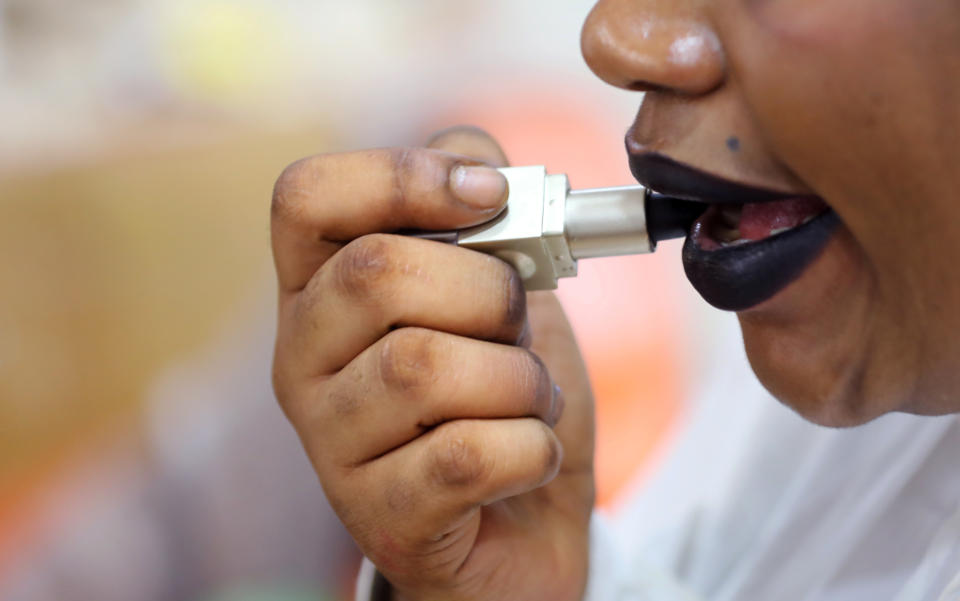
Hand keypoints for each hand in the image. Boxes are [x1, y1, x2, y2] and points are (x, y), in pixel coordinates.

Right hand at [270, 126, 595, 600]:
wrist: (526, 519)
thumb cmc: (504, 390)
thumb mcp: (504, 284)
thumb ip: (488, 212)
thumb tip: (477, 167)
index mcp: (322, 288)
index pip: (305, 196)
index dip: (399, 176)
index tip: (487, 197)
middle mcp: (303, 359)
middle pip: (376, 273)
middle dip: (488, 289)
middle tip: (516, 323)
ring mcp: (330, 443)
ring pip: (423, 367)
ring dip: (518, 378)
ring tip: (529, 398)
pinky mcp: (379, 517)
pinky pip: (466, 455)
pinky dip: (530, 447)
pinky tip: (527, 456)